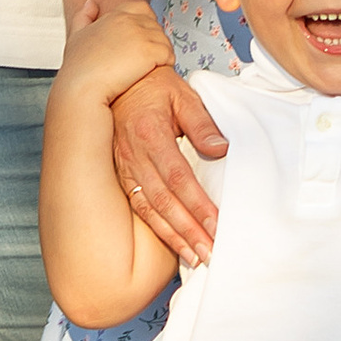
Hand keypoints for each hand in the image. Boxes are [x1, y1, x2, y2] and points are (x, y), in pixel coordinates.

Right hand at [61, 0, 179, 102]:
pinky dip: (166, 64)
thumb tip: (91, 3)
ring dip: (162, 54)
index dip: (145, 23)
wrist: (81, 89)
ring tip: (151, 68)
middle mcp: (128, 21)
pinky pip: (169, 55)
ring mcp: (140, 36)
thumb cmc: (78, 69)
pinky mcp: (150, 53)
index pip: (141, 8)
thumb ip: (83, 17)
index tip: (140, 40)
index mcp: (114, 16)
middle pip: (155, 26)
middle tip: (145, 60)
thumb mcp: (76, 37)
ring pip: (164, 40)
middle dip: (154, 41)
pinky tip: (155, 73)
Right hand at [110, 55, 227, 269]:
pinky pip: (139, 207)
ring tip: (195, 257)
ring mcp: (125, 169)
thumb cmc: (154, 87)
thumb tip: (221, 149)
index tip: (216, 225)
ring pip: (150, 210)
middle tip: (210, 252)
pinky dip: (156, 229)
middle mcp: (135, 156)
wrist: (119, 83)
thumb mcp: (182, 94)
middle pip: (165, 201)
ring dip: (173, 236)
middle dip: (188, 231)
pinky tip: (173, 243)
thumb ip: (202, 122)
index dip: (197, 204)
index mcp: (151, 135)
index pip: (178, 177)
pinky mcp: (122, 176)